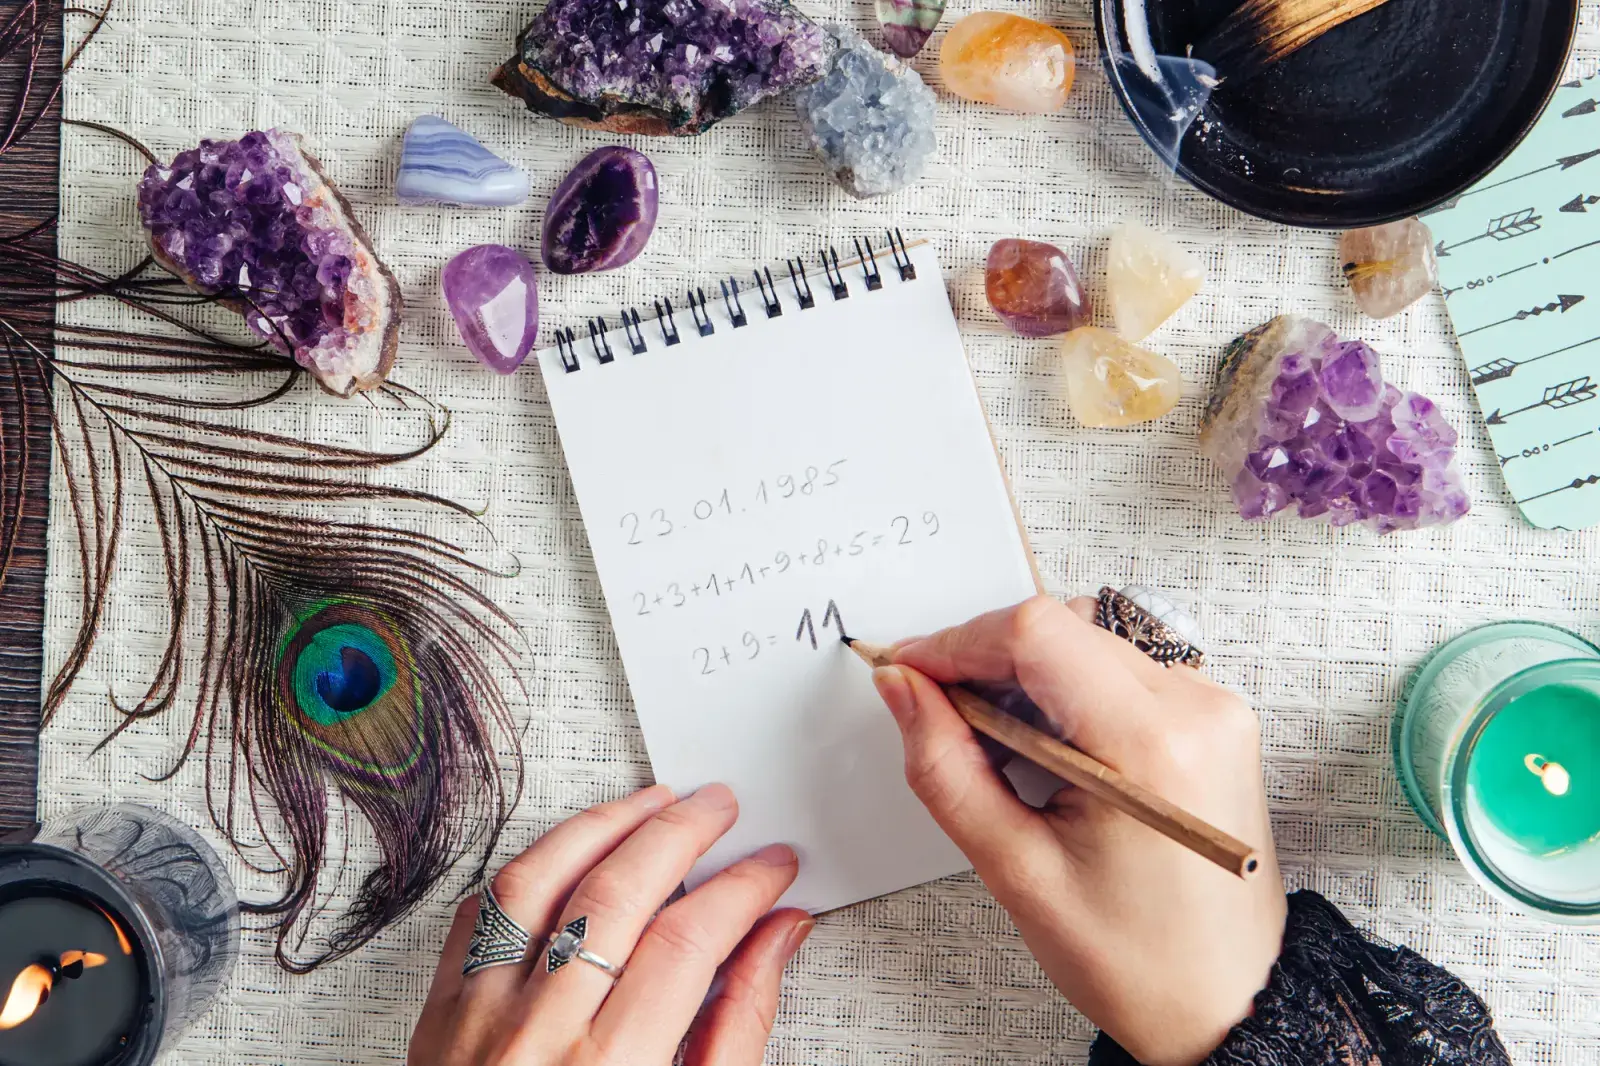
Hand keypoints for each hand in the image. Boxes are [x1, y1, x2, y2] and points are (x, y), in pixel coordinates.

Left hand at [408, 784, 812, 1065]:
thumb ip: (736, 1030)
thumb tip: (776, 940)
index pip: (692, 939)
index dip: (744, 888)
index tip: (775, 867)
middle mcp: (538, 1037)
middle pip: (620, 891)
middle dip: (682, 832)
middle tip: (723, 808)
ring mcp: (478, 1021)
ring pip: (540, 879)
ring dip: (602, 824)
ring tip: (652, 802)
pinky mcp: (438, 1018)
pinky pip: (479, 914)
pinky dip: (528, 868)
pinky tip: (566, 849)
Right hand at [874, 596, 1285, 1065]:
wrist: (1225, 1003)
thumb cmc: (1138, 960)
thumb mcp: (1017, 870)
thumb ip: (946, 767)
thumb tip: (903, 689)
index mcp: (1153, 746)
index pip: (1038, 632)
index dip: (958, 642)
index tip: (911, 672)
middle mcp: (1198, 709)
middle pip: (1063, 625)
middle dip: (986, 658)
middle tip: (942, 716)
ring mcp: (1214, 708)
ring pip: (1090, 637)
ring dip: (1027, 673)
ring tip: (1000, 748)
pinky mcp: (1213, 717)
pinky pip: (1122, 666)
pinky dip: (1068, 689)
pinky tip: (1047, 749)